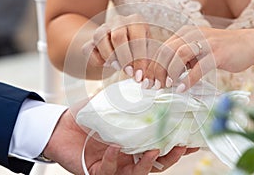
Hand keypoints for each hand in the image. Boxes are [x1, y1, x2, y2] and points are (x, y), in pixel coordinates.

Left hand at [43, 108, 198, 174]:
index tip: (194, 136)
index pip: (161, 144)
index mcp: (134, 142)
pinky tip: (114, 147)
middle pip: (156, 163)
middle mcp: (128, 157)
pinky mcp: (97, 172)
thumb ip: (128, 100)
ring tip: (154, 150)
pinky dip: (113, 160)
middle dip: (172, 156)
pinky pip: (109, 172)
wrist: (59, 126)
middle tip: (183, 145)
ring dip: (148, 164)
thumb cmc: (86, 116)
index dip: (178, 143)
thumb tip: (148, 87)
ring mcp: (114, 166)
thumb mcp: (110, 105)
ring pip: (138, 173)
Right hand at [83, 14, 149, 81]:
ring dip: (110, 57)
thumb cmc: (137, 50)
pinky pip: (89, 49)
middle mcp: (119, 21)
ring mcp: (102, 28)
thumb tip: (147, 79)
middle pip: (118, 37)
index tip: (139, 75)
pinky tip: (106, 64)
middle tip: (129, 73)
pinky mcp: (90, 39)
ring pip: (101, 39)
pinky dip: (97, 59)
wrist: (117, 47)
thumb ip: (149, 63)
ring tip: (118, 67)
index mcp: (136, 21)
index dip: (139, 58)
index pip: (137, 38)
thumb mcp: (147, 53)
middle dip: (124, 58)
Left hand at [143, 26, 253, 91]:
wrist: (249, 43)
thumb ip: (182, 59)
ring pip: (179, 55)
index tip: (148, 81)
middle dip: (157, 70)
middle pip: (166, 51)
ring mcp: (205, 42)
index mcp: (184, 33)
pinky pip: (198, 67)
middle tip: (155, 86)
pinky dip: (188, 79)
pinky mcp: (218, 52)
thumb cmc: (220, 50)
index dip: (152, 66)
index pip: (162, 49)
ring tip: (168, 86)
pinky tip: (183, 88)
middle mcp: (192, 34)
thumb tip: (165, 77)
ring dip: (170, 72)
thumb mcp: (197, 51)